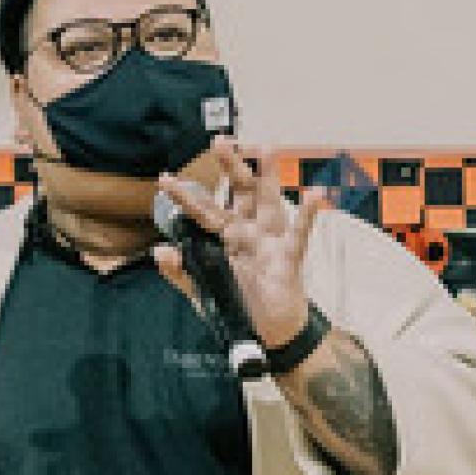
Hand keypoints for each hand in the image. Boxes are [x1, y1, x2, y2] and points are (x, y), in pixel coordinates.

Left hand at [154, 137, 324, 349]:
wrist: (268, 333)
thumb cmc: (238, 306)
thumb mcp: (202, 291)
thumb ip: (181, 272)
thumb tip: (160, 251)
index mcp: (224, 238)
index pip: (203, 211)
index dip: (185, 196)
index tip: (164, 179)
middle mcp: (247, 232)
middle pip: (238, 192)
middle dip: (231, 167)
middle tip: (219, 140)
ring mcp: (270, 241)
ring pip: (268, 201)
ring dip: (269, 175)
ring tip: (268, 147)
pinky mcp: (289, 258)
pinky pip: (300, 234)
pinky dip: (308, 216)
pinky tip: (315, 195)